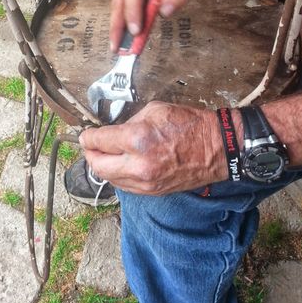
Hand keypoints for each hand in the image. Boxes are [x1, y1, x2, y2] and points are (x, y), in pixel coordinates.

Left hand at [79, 101, 227, 194]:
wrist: (216, 148)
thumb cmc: (189, 125)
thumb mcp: (154, 110)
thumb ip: (129, 122)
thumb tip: (114, 132)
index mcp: (137, 139)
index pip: (99, 141)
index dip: (87, 137)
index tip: (85, 135)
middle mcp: (138, 164)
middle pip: (98, 165)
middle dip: (90, 154)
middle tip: (89, 145)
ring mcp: (145, 182)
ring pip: (109, 179)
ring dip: (103, 166)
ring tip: (104, 154)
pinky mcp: (152, 191)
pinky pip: (125, 186)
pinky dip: (117, 175)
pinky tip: (120, 164)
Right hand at [109, 0, 202, 52]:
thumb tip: (166, 12)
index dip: (134, 10)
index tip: (136, 31)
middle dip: (118, 23)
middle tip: (117, 47)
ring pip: (117, 1)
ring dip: (117, 24)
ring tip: (117, 45)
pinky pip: (121, 0)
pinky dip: (122, 17)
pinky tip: (122, 33)